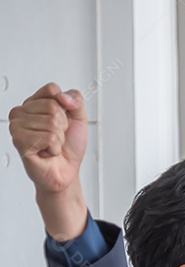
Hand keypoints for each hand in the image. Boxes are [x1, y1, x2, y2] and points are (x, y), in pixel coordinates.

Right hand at [8, 83, 88, 239]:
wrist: (66, 171)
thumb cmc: (68, 147)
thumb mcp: (79, 119)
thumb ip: (75, 100)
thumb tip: (63, 96)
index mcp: (33, 103)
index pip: (52, 89)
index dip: (66, 107)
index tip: (63, 122)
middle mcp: (21, 112)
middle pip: (53, 106)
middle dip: (63, 126)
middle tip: (57, 138)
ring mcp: (17, 126)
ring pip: (52, 122)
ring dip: (59, 139)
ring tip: (51, 146)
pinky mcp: (19, 140)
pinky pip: (49, 137)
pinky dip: (54, 148)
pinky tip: (47, 152)